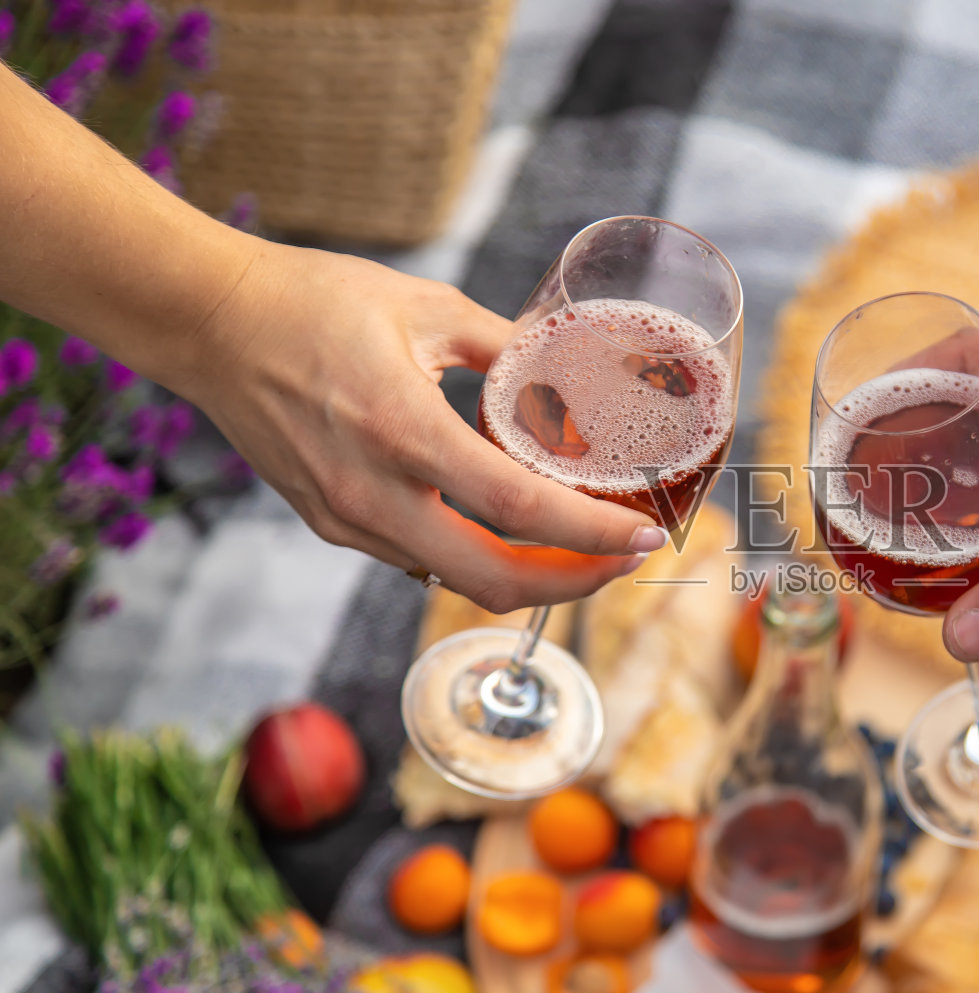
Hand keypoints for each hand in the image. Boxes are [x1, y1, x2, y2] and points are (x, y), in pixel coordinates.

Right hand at [179, 242, 665, 613]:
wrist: (209, 323)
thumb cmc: (313, 301)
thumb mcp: (427, 308)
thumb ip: (509, 349)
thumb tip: (577, 371)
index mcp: (403, 432)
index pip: (520, 511)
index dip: (593, 535)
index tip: (646, 537)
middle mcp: (372, 493)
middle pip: (494, 580)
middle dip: (574, 581)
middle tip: (624, 558)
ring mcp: (346, 519)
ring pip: (456, 579)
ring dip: (527, 574)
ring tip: (581, 546)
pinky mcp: (331, 524)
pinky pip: (419, 560)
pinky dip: (475, 556)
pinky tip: (509, 530)